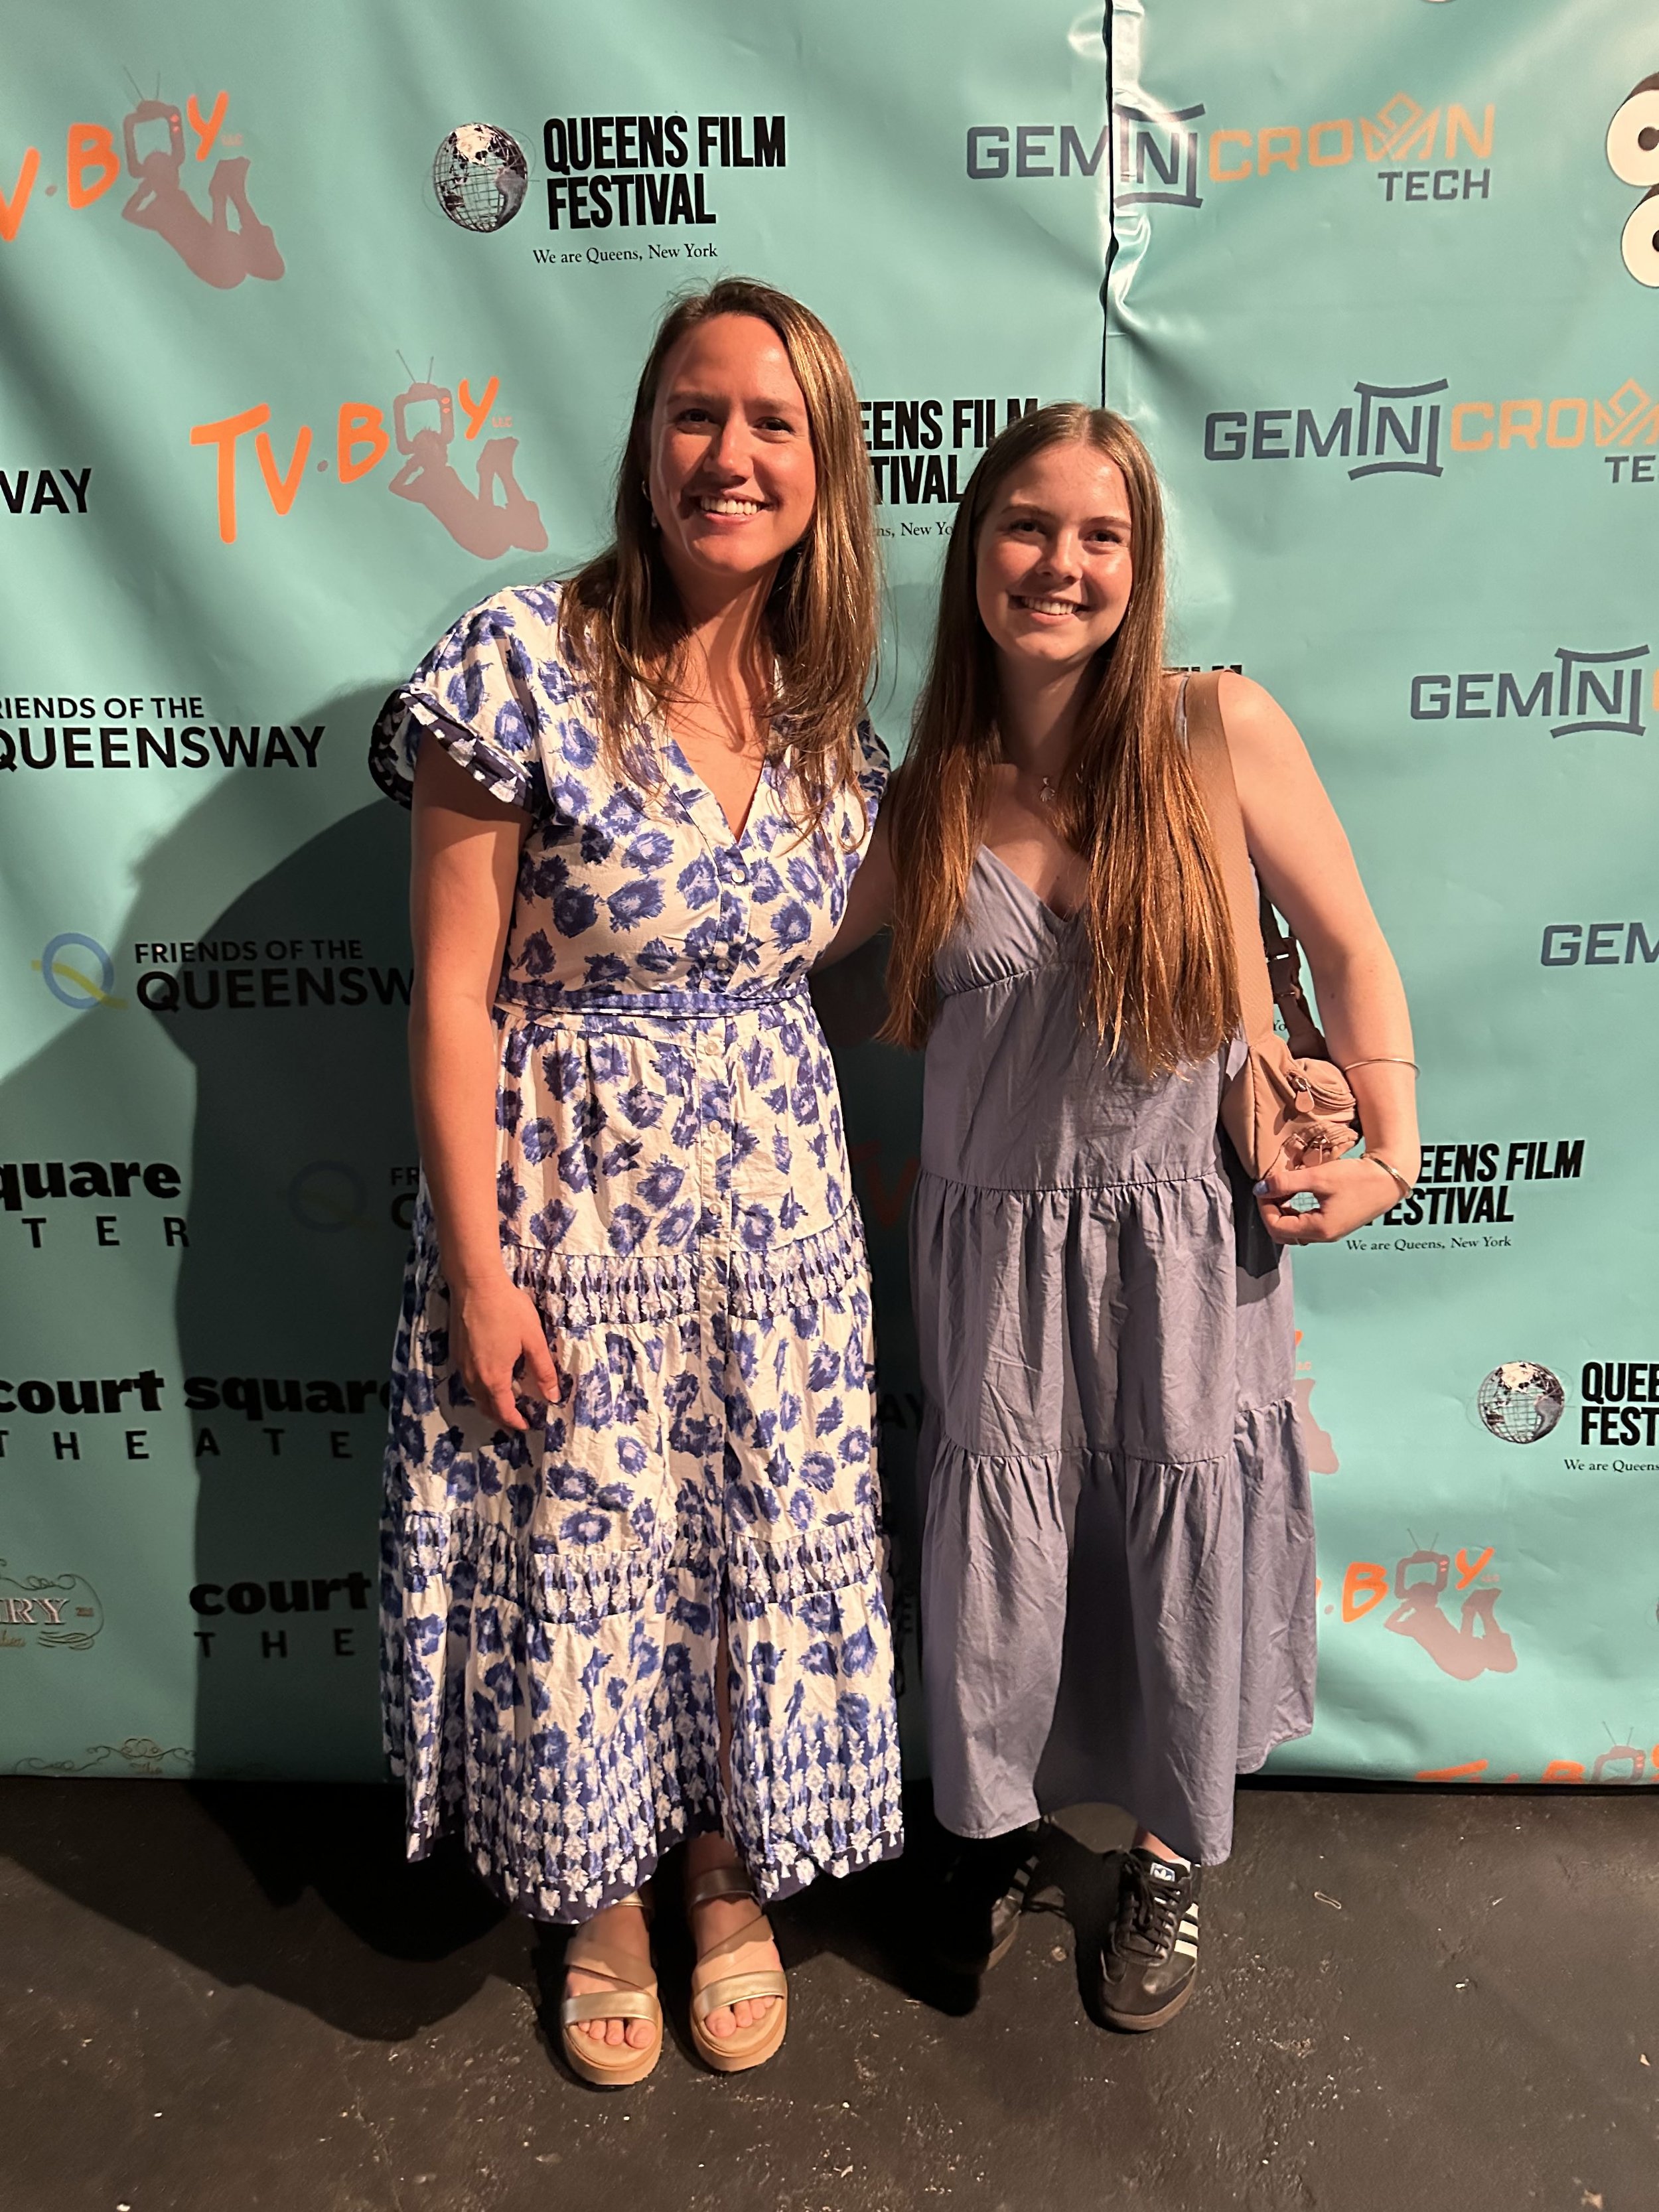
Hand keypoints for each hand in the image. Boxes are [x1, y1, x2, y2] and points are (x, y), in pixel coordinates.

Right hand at [449, 1273, 559, 1430]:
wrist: (475, 1285)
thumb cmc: (508, 1310)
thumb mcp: (533, 1340)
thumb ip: (543, 1370)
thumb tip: (552, 1396)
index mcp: (494, 1378)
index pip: (503, 1411)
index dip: (515, 1421)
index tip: (526, 1425)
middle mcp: (473, 1377)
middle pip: (485, 1407)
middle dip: (500, 1417)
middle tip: (516, 1419)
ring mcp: (461, 1364)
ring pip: (474, 1395)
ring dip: (488, 1404)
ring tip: (503, 1404)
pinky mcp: (455, 1352)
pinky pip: (467, 1381)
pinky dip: (479, 1389)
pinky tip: (488, 1380)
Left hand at [1254, 1156, 1406, 1245]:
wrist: (1389, 1179)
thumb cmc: (1357, 1178)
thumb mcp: (1318, 1177)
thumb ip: (1287, 1183)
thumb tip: (1261, 1188)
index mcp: (1318, 1229)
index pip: (1276, 1227)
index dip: (1264, 1207)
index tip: (1264, 1187)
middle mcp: (1323, 1236)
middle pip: (1282, 1233)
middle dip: (1271, 1212)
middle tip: (1270, 1190)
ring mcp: (1330, 1233)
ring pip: (1294, 1230)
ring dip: (1283, 1212)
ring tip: (1283, 1190)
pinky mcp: (1335, 1225)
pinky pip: (1306, 1225)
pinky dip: (1295, 1212)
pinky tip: (1297, 1193)